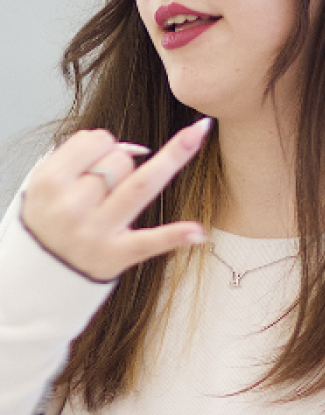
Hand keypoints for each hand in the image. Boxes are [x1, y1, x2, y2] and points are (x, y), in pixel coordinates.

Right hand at [19, 120, 210, 281]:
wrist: (36, 275)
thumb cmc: (50, 219)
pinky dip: (175, 235)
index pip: (98, 140)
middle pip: (122, 161)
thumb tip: (135, 148)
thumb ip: (82, 154)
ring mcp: (95, 232)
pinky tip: (198, 232)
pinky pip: (150, 241)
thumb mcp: (48, 182)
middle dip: (123, 163)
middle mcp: (71, 208)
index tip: (98, 157)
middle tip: (105, 187)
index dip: (105, 143)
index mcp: (49, 183)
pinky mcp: (117, 255)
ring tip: (183, 145)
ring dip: (160, 167)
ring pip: (141, 183)